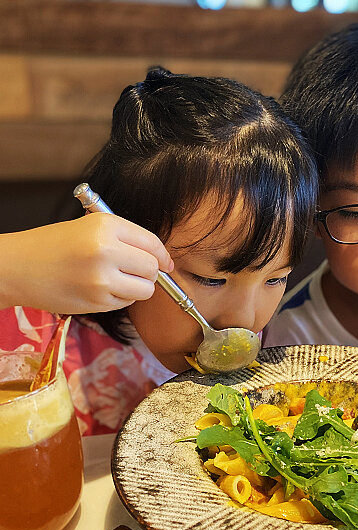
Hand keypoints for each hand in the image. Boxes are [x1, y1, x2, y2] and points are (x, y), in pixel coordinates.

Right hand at [0, 213, 173, 313]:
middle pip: (152, 268)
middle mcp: (106, 251)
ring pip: (145, 289)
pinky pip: (126, 302)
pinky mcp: (96, 302)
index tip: (166, 262)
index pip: (152, 243)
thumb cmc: (54, 245)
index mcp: (106, 226)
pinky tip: (102, 289)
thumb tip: (161, 257)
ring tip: (118, 280)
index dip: (163, 255)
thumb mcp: (89, 226)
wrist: (19, 267)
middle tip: (135, 271)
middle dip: (149, 272)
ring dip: (138, 287)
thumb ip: (125, 238)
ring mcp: (101, 279)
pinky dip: (121, 298)